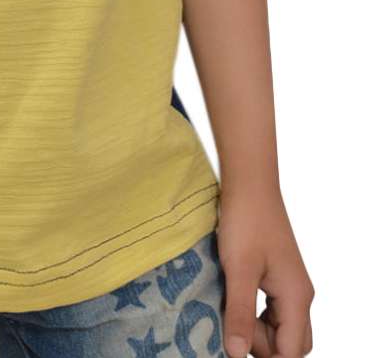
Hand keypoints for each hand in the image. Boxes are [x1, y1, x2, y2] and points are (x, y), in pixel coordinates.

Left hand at [217, 185, 314, 357]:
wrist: (249, 183)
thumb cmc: (246, 221)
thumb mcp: (238, 270)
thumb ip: (239, 313)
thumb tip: (236, 354)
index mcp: (296, 298)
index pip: (291, 351)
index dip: (266, 357)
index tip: (237, 350)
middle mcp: (298, 295)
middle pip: (290, 343)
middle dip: (263, 346)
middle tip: (231, 329)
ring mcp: (288, 285)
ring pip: (280, 326)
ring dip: (256, 329)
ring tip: (226, 312)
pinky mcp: (276, 275)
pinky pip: (271, 309)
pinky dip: (253, 313)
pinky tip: (230, 301)